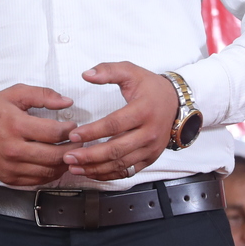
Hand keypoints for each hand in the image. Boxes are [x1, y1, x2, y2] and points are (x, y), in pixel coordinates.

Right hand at [0, 84, 73, 186]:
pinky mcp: (10, 178)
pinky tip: (55, 163)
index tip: (73, 127)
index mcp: (16, 125)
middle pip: (55, 155)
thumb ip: (42, 95)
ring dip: (65, 163)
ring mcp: (12, 167)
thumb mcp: (15, 94)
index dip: (70, 130)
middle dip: (73, 149)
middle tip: (79, 142)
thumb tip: (67, 102)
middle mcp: (14, 149)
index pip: (54, 133)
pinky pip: (39, 180)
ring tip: (70, 153)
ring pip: (49, 171)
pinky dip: (52, 174)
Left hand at [62, 63, 178, 180]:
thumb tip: (86, 74)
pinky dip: (108, 174)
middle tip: (68, 156)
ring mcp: (151, 148)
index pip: (114, 124)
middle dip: (90, 156)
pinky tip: (91, 172)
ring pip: (120, 164)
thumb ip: (108, 70)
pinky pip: (128, 171)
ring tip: (74, 167)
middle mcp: (149, 133)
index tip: (73, 135)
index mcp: (143, 110)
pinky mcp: (150, 158)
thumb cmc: (150, 87)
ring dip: (95, 168)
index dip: (92, 132)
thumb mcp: (131, 71)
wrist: (176, 103)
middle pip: (116, 149)